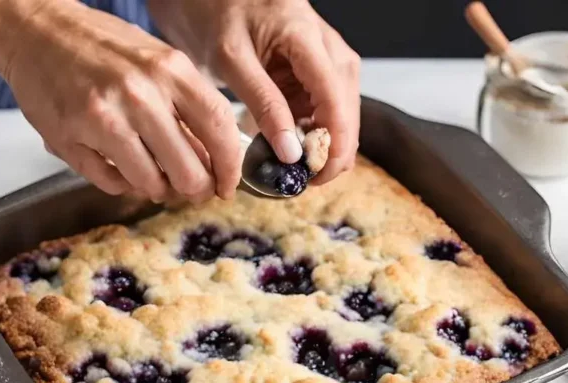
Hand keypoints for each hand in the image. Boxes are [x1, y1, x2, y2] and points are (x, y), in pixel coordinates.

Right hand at [0, 2, 240, 201]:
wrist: (36, 30)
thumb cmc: (101, 47)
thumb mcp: (157, 62)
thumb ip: (187, 106)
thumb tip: (213, 159)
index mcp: (170, 69)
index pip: (219, 128)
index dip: (230, 167)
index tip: (227, 184)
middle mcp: (140, 93)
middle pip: (188, 170)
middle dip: (194, 190)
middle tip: (191, 191)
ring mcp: (103, 117)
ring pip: (149, 183)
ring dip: (156, 190)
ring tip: (153, 178)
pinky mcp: (70, 138)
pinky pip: (111, 183)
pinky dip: (121, 184)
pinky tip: (119, 166)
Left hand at [151, 0, 360, 183]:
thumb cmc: (219, 12)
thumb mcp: (231, 59)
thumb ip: (264, 104)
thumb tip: (291, 152)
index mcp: (308, 39)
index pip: (337, 102)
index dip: (333, 146)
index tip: (315, 178)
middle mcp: (330, 50)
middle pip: (348, 112)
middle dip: (329, 152)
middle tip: (296, 182)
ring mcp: (329, 60)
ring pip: (342, 115)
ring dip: (321, 145)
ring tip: (288, 168)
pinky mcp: (319, 72)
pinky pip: (325, 110)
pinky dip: (310, 132)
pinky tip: (287, 147)